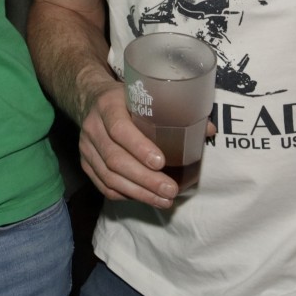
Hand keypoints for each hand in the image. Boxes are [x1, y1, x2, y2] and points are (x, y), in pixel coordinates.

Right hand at [76, 82, 181, 207]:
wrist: (91, 99)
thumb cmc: (127, 98)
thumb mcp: (145, 94)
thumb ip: (174, 110)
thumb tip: (209, 130)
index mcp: (107, 105)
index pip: (119, 129)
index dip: (139, 148)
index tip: (162, 162)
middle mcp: (93, 127)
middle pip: (115, 159)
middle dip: (145, 179)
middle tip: (170, 190)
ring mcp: (86, 148)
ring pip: (109, 177)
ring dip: (138, 192)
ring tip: (164, 200)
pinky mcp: (86, 163)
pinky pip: (104, 186)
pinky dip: (126, 195)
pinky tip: (145, 198)